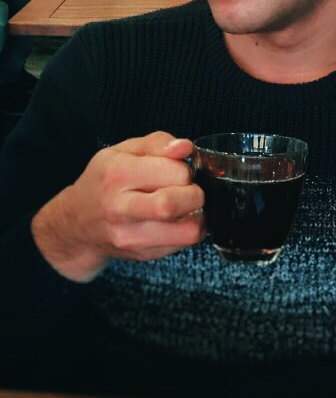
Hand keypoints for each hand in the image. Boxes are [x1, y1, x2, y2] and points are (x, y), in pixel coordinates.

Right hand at [31, 132, 204, 282]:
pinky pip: (184, 244)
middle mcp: (119, 208)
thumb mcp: (122, 151)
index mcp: (117, 174)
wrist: (75, 225)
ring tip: (185, 207)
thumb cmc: (103, 182)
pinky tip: (174, 221)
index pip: (174, 172)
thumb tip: (184, 147)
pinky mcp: (144, 254)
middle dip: (195, 195)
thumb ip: (157, 143)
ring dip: (197, 217)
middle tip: (188, 191)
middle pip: (172, 205)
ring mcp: (130, 236)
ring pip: (186, 232)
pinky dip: (187, 230)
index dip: (185, 170)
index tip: (178, 171)